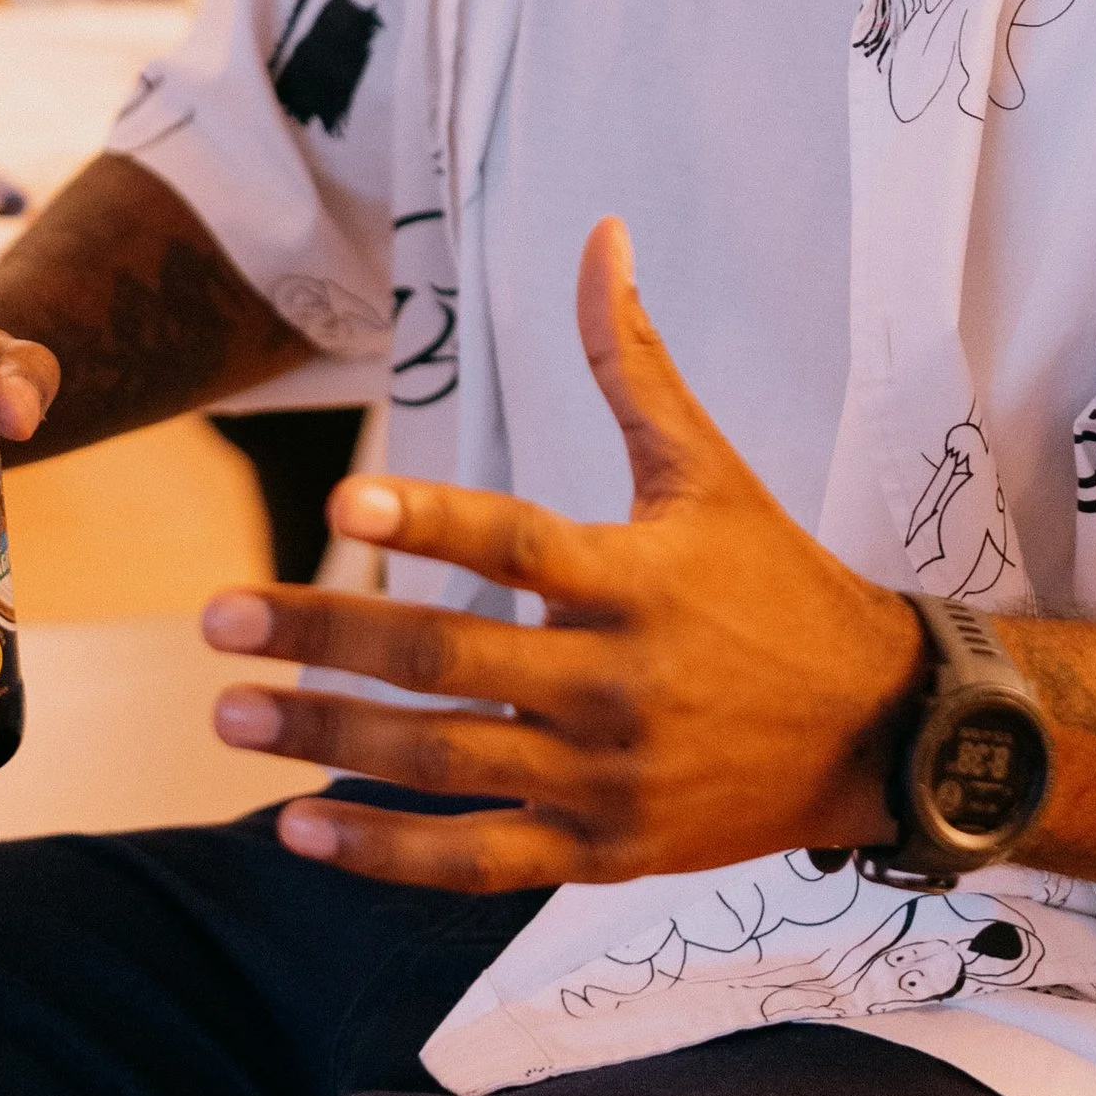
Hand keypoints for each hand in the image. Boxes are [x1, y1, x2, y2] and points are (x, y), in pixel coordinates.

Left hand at [201, 217, 925, 893]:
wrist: (877, 731)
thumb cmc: (776, 583)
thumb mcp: (708, 469)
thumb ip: (633, 361)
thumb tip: (601, 233)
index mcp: (634, 581)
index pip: (515, 545)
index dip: (429, 523)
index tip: (340, 504)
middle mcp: (615, 683)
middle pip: (448, 661)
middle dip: (325, 640)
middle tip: (218, 619)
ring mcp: (605, 778)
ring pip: (444, 764)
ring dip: (328, 742)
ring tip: (229, 710)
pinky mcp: (602, 850)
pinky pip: (477, 862)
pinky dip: (387, 855)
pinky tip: (297, 830)